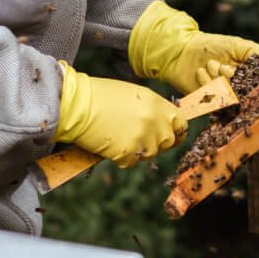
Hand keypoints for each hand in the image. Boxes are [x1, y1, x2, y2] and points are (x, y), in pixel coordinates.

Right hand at [54, 64, 186, 167]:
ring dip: (137, 149)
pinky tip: (109, 142)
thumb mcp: (134, 95)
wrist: (77, 104)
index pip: (181, 124)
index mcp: (158, 104)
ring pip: (150, 154)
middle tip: (136, 136)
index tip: (170, 135)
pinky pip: (131, 162)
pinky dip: (121, 157)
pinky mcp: (129, 154)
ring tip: (118, 135)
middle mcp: (156, 122)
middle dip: (156, 142)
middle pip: (168, 142)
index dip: (176, 131)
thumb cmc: (100, 96)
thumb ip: (152, 109)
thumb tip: (163, 122)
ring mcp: (144, 139)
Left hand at [128, 0, 258, 93]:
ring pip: (229, 96)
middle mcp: (239, 88)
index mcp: (249, 75)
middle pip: (244, 93)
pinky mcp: (209, 103)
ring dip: (218, 79)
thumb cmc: (211, 45)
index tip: (244, 70)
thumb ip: (255, 52)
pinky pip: (213, 100)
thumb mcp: (237, 45)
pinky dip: (207, 85)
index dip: (255, 80)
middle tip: (221, 64)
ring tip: (210, 64)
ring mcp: (224, 97)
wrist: (183, 51)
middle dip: (230, 76)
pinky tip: (200, 72)